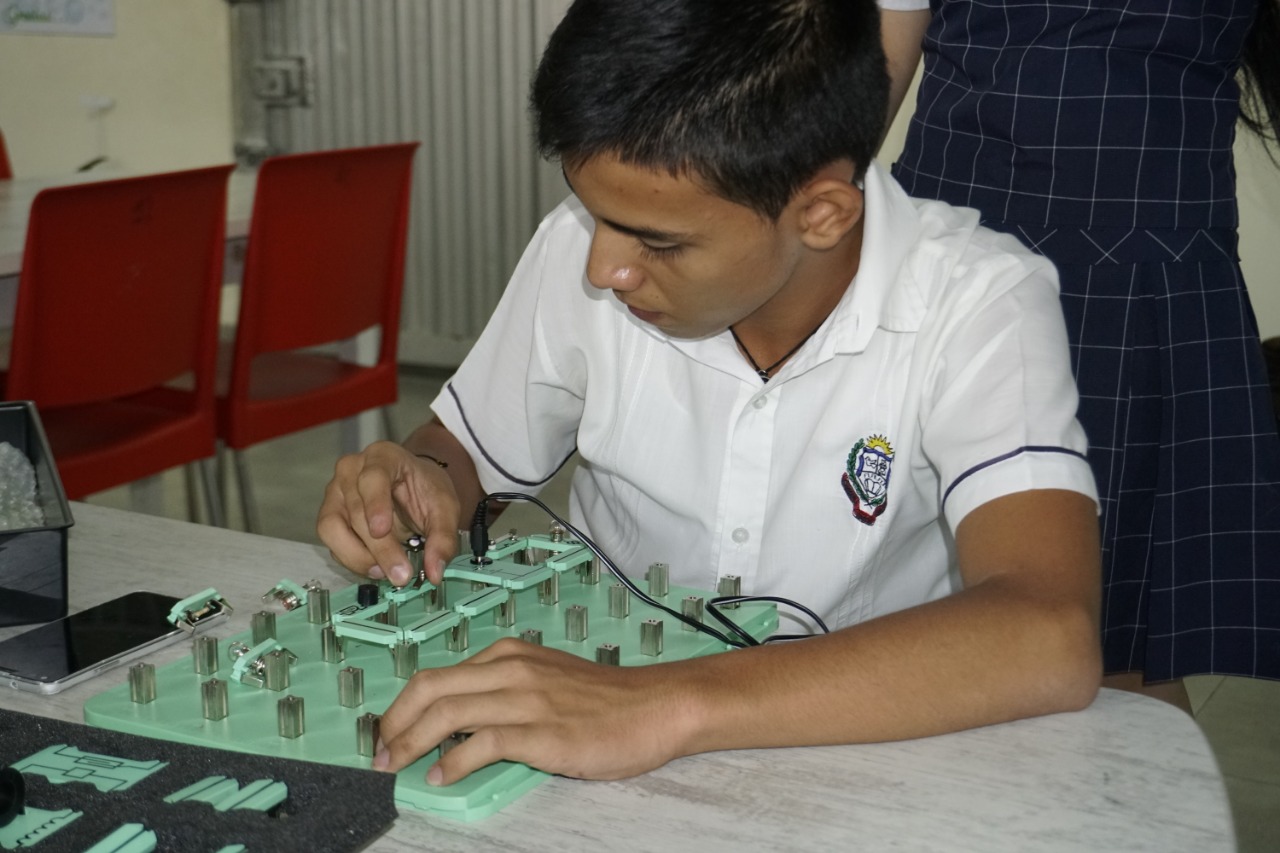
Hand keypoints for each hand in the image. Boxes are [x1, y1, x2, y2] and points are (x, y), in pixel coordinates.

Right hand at [316, 440, 459, 585]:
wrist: (414, 487)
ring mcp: (335, 492)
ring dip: (358, 557)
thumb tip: (435, 572)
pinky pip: (332, 543)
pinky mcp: (330, 515)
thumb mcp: (445, 509)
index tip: (381, 530)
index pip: (372, 477)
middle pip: (356, 510)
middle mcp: (352, 470)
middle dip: (379, 548)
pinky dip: (352, 560)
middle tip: (400, 574)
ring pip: (332, 528)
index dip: (375, 504)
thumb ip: (443, 538)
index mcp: (383, 457)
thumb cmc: (425, 490)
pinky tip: (376, 568)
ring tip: (386, 572)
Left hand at [372, 638, 692, 784]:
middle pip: (430, 688)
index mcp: (510, 654)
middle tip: (379, 752)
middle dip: (394, 723)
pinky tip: (441, 776)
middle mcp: (512, 669)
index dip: (402, 706)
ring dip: (411, 743)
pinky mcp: (543, 731)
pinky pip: (482, 743)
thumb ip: (504, 691)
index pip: (436, 675)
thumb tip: (458, 725)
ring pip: (448, 712)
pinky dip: (452, 761)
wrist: (657, 707)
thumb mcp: (546, 679)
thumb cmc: (605, 701)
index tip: (387, 732)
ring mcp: (527, 699)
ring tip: (395, 766)